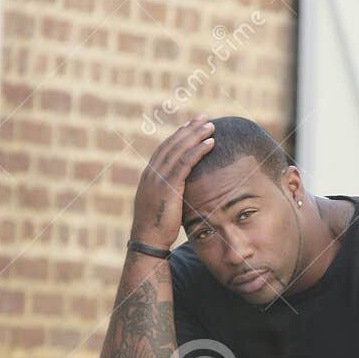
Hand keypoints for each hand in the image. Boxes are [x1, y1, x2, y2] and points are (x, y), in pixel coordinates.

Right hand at [131, 114, 214, 245]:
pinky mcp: (168, 186)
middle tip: (203, 117)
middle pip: (172, 144)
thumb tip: (181, 189)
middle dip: (189, 129)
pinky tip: (210, 143)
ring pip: (179, 150)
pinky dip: (198, 150)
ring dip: (196, 135)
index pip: (165, 149)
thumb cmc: (158, 227)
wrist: (148, 240)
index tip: (191, 125)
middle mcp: (152, 172)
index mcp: (149, 175)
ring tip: (210, 126)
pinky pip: (185, 163)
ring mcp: (158, 178)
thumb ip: (170, 192)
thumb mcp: (162, 204)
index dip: (179, 135)